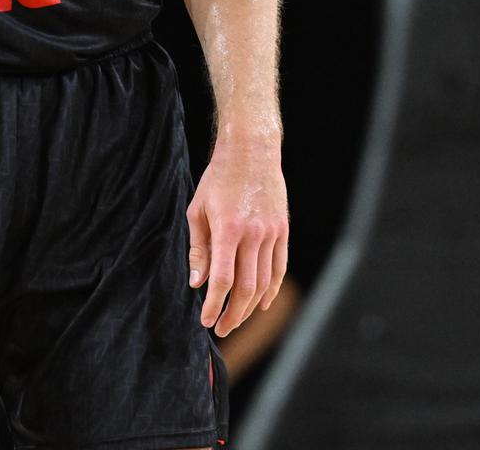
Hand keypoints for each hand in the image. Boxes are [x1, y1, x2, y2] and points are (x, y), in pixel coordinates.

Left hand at [186, 134, 289, 337]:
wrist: (250, 152)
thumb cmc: (217, 180)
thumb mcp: (198, 211)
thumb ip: (198, 248)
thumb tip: (197, 283)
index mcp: (228, 229)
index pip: (222, 279)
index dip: (214, 304)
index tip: (206, 320)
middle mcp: (253, 234)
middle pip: (246, 288)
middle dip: (233, 314)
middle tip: (221, 328)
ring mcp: (271, 233)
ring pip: (264, 282)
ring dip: (250, 307)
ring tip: (236, 319)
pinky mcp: (283, 231)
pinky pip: (279, 268)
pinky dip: (272, 290)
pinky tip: (261, 304)